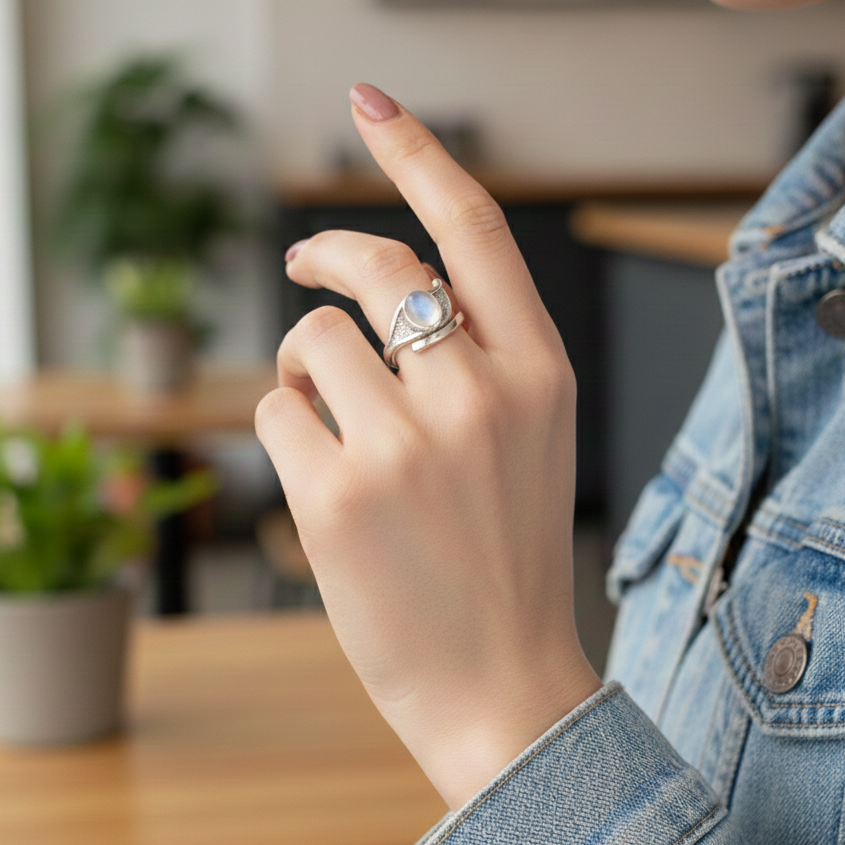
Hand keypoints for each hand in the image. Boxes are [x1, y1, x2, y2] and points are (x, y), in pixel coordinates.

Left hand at [256, 83, 600, 810]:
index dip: (419, 154)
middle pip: (378, 265)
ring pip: (313, 338)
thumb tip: (382, 288)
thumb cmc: (505, 554)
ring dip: (304, 366)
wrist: (501, 682)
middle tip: (300, 259)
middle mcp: (480, 394)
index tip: (372, 108)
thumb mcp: (525, 437)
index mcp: (540, 373)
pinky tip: (319, 477)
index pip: (475, 228)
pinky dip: (285, 425)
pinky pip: (275, 408)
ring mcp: (407, 444)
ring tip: (327, 420)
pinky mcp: (337, 495)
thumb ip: (475, 355)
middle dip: (324, 249)